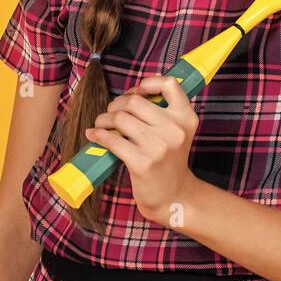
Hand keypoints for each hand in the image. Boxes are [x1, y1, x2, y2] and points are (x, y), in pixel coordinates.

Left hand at [84, 75, 200, 226]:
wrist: (174, 196)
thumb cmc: (169, 161)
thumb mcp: (177, 133)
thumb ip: (164, 112)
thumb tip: (129, 95)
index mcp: (186, 118)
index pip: (169, 84)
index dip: (147, 83)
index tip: (135, 93)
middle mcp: (175, 129)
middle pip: (134, 100)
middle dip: (117, 104)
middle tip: (112, 113)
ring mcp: (159, 146)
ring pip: (120, 117)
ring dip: (104, 119)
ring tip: (102, 124)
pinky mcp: (142, 162)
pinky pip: (112, 140)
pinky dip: (98, 135)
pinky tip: (93, 135)